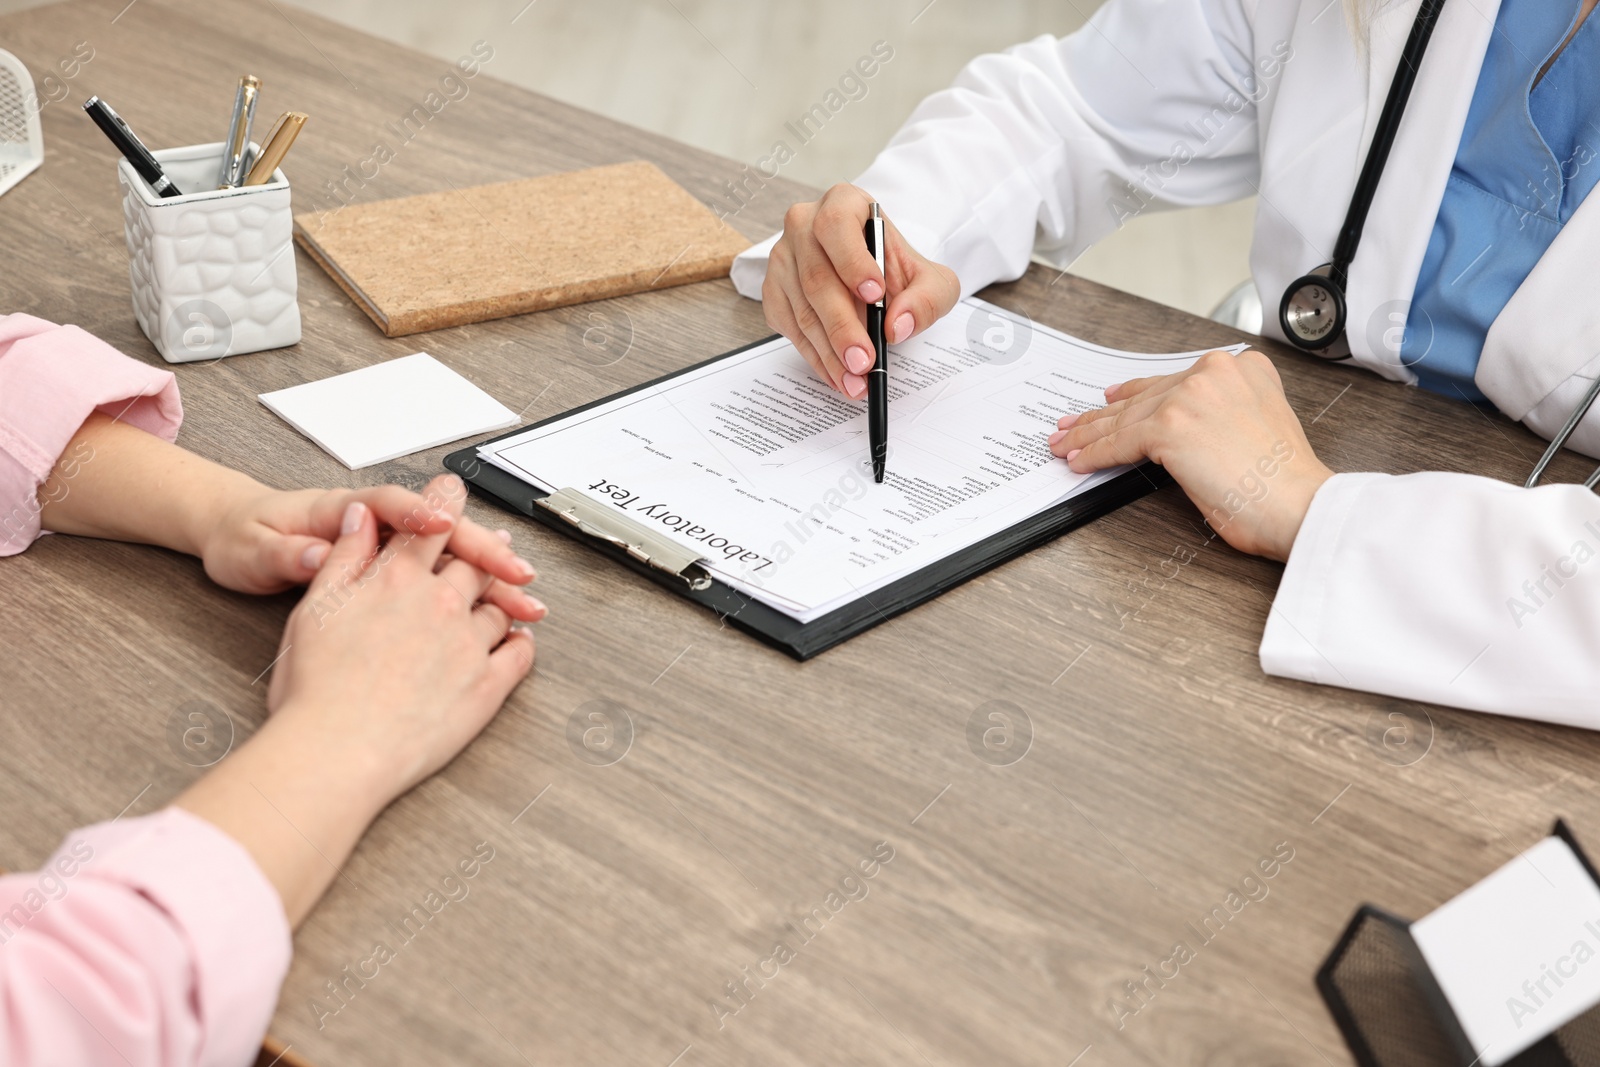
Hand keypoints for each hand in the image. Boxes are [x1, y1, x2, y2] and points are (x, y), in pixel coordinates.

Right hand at [179, 473, 539, 924]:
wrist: (338, 750)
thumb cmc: (316, 689)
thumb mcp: (314, 609)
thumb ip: (344, 558)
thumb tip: (361, 519)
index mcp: (396, 580)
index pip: (429, 526)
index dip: (443, 501)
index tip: (454, 488)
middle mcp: (440, 604)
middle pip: (473, 562)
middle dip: (484, 549)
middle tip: (496, 542)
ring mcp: (469, 645)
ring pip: (498, 605)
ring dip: (505, 594)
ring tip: (513, 589)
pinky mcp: (488, 686)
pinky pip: (519, 654)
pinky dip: (520, 642)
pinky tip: (519, 639)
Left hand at [200, 479, 539, 610]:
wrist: (235, 539)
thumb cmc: (243, 540)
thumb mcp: (250, 551)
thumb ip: (284, 553)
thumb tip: (314, 552)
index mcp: (336, 510)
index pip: (386, 505)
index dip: (416, 512)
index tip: (442, 525)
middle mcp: (370, 522)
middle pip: (438, 529)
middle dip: (479, 546)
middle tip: (515, 569)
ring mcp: (386, 546)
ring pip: (447, 553)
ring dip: (488, 572)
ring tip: (524, 594)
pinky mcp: (391, 570)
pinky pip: (440, 574)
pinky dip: (473, 590)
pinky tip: (500, 608)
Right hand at [764, 183, 959, 397]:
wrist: (876, 282)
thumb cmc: (897, 272)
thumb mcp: (932, 281)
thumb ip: (926, 299)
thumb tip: (898, 325)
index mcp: (843, 205)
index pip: (837, 225)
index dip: (853, 261)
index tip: (874, 295)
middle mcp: (805, 226)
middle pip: (816, 277)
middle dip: (842, 326)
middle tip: (863, 360)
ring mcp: (784, 259)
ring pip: (802, 310)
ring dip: (829, 352)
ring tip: (855, 379)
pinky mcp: (775, 292)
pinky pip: (789, 329)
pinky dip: (815, 357)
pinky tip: (838, 374)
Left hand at [1047, 350, 1333, 560]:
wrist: (1300, 503)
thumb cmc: (1285, 483)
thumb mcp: (1256, 426)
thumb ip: (1220, 416)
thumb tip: (1178, 433)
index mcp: (1243, 368)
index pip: (1172, 382)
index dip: (1133, 395)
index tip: (1109, 401)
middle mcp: (1216, 373)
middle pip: (1144, 397)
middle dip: (1103, 416)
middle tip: (1074, 426)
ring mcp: (1192, 396)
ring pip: (1126, 417)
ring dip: (1090, 435)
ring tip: (1066, 444)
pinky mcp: (1170, 426)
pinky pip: (1120, 442)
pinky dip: (1096, 454)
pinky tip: (1080, 460)